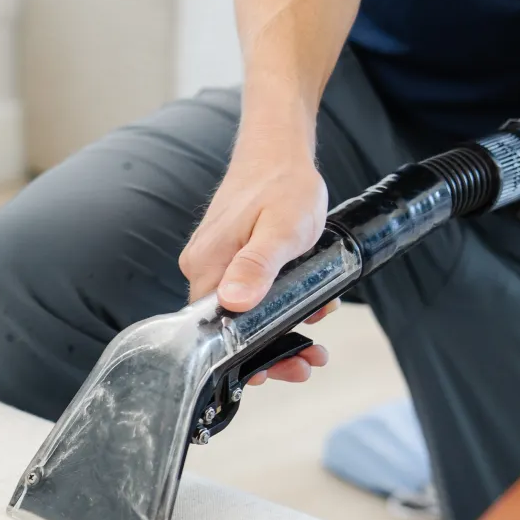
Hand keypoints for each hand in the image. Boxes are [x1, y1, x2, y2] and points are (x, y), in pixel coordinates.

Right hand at [179, 138, 335, 384]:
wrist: (279, 149)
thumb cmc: (283, 184)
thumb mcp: (282, 228)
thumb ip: (257, 265)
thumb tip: (233, 301)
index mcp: (207, 266)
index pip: (215, 330)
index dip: (247, 356)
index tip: (278, 370)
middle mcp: (203, 268)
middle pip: (230, 328)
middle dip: (270, 350)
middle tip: (309, 361)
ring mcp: (215, 263)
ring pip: (243, 313)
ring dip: (279, 329)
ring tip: (317, 337)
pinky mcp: (229, 258)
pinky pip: (249, 294)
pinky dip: (277, 306)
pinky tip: (309, 306)